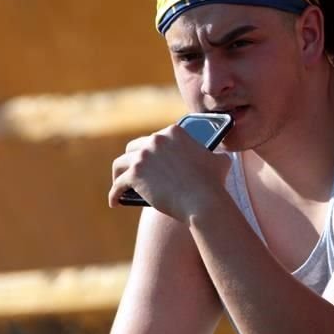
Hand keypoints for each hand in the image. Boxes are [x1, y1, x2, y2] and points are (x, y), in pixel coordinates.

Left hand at [108, 124, 231, 220]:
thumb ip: (214, 154)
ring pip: (121, 163)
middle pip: (134, 147)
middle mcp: (156, 139)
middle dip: (133, 159)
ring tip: (120, 183)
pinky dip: (114, 194)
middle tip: (134, 171)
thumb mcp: (219, 161)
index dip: (151, 150)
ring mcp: (143, 156)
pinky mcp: (134, 174)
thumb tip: (218, 156)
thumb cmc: (213, 183)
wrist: (203, 201)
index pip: (155, 138)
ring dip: (119, 173)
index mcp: (174, 132)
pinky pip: (118, 185)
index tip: (150, 160)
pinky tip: (114, 202)